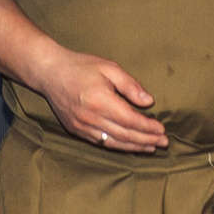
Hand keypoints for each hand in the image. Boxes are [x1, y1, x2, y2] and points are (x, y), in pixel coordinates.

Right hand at [32, 45, 165, 152]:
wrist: (49, 72)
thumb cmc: (80, 66)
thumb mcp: (108, 67)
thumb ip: (129, 85)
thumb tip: (148, 101)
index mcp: (100, 100)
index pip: (130, 120)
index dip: (148, 127)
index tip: (162, 129)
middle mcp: (90, 117)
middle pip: (124, 135)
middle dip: (146, 140)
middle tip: (164, 142)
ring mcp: (81, 126)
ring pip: (113, 143)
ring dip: (134, 147)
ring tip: (151, 147)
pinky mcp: (75, 130)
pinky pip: (101, 143)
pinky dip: (118, 146)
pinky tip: (129, 145)